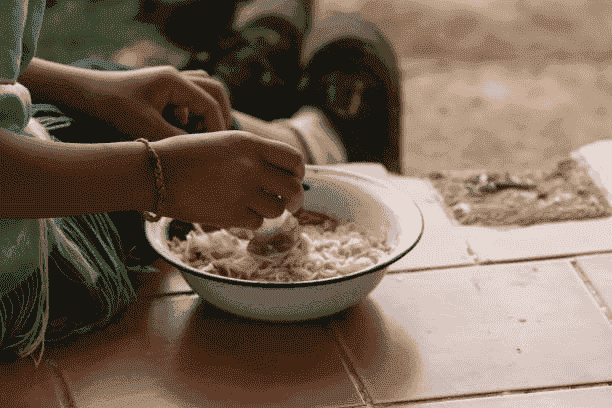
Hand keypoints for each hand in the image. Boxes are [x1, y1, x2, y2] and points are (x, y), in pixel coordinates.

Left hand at [85, 66, 231, 140]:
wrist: (80, 95)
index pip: (211, 104)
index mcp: (174, 81)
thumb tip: (203, 154)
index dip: (218, 128)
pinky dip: (194, 109)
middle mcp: (174, 76)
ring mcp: (167, 79)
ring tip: (204, 133)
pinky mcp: (159, 88)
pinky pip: (189, 93)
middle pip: (215, 90)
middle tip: (219, 140)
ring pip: (203, 89)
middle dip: (220, 116)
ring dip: (208, 110)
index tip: (216, 150)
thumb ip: (178, 141)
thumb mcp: (146, 130)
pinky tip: (181, 126)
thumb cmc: (109, 110)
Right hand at [152, 131, 305, 229]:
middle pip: (292, 187)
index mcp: (250, 143)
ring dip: (271, 210)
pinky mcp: (230, 214)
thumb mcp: (223, 140)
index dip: (298, 172)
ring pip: (277, 209)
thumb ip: (253, 153)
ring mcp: (242, 191)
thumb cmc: (185, 155)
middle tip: (290, 203)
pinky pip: (257, 222)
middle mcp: (251, 166)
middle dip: (294, 198)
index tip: (294, 179)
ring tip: (255, 205)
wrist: (153, 173)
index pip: (294, 159)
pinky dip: (251, 220)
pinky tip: (238, 213)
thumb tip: (279, 171)